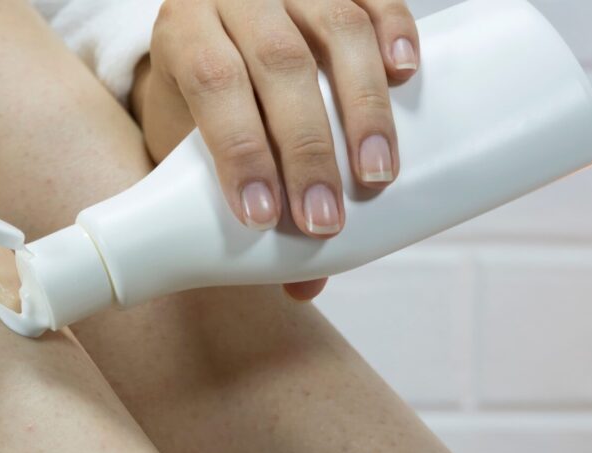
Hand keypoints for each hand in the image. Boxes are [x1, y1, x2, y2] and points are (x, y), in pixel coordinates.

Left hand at [131, 0, 418, 299]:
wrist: (217, 33)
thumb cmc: (206, 103)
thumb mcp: (199, 146)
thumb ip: (244, 203)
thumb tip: (303, 286)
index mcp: (184, 32)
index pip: (212, 83)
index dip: (240, 150)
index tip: (264, 217)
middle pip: (277, 63)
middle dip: (306, 149)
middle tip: (326, 221)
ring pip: (333, 26)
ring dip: (362, 107)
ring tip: (377, 174)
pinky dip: (394, 29)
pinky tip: (406, 73)